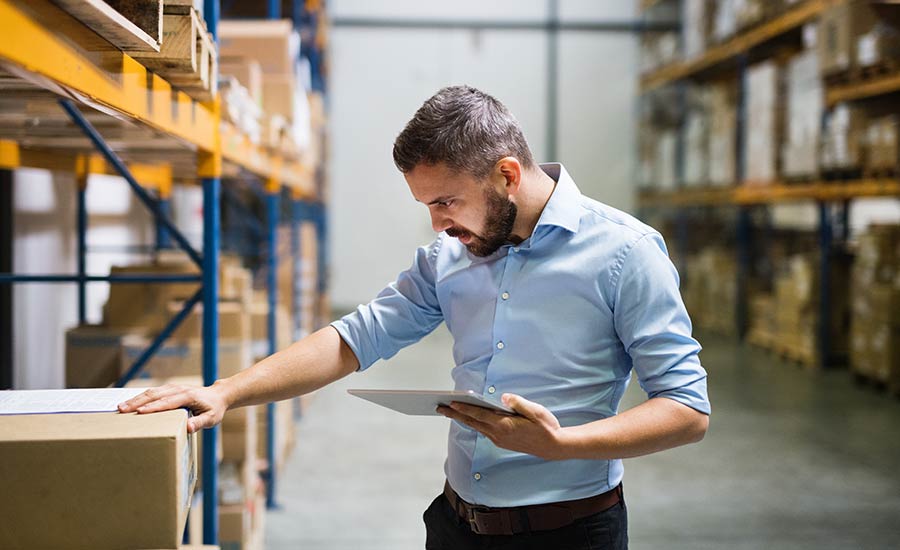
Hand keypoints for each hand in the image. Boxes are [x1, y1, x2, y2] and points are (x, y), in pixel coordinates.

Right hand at [117, 382, 228, 432]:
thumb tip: (188, 427)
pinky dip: (140, 397)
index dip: (153, 407)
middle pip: (155, 395)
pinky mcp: (170, 389)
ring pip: (152, 392)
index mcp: (188, 396)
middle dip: (137, 402)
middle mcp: (178, 390)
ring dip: (136, 399)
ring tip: (121, 407)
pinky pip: (153, 392)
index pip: (167, 402)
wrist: (218, 396)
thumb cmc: (214, 409)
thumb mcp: (211, 418)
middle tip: (122, 410)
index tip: (139, 412)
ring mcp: (173, 388)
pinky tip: (130, 403)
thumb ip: (200, 423)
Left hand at [437, 393, 568, 460]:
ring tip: (449, 410)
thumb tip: (503, 397)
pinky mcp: (502, 442)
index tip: (451, 402)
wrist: (554, 447)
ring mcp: (499, 440)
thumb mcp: (535, 411)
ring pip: (476, 427)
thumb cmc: (546, 426)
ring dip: (462, 419)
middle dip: (455, 414)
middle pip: (472, 422)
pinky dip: (473, 423)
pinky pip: (483, 430)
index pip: (479, 415)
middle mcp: (499, 435)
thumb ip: (518, 402)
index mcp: (505, 426)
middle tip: (439, 407)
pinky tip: (468, 417)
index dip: (464, 408)